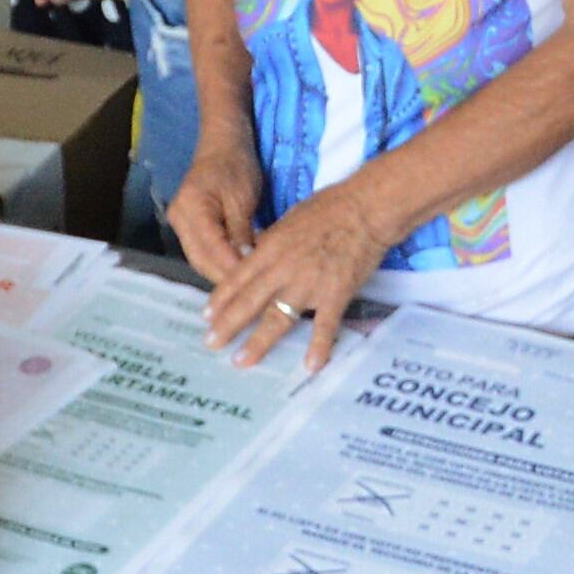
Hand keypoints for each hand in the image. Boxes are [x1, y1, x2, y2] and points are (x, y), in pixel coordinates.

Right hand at [169, 127, 263, 280]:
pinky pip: (202, 250)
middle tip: (250, 291)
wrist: (223, 143)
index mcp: (192, 208)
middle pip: (200, 259)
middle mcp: (180, 219)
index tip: (251, 284)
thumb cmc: (236, 165)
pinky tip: (236, 269)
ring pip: (199, 258)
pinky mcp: (188, 225)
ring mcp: (180, 223)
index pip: (211, 250)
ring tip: (245, 284)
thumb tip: (245, 265)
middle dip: (224, 277)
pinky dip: (218, 261)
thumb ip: (241, 233)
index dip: (230, 269)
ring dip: (221, 272)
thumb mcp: (243, 199)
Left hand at [203, 177, 393, 370]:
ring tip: (241, 360)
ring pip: (278, 318)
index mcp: (272, 249)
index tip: (207, 316)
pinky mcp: (336, 294)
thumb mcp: (290, 218)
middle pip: (249, 302)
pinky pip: (325, 325)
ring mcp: (310, 285)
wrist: (366, 208)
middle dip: (228, 325)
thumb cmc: (330, 207)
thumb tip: (259, 251)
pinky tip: (310, 366)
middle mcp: (284, 269)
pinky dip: (318, 347)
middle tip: (211, 344)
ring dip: (258, 342)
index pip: (238, 278)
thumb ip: (273, 241)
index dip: (221, 299)